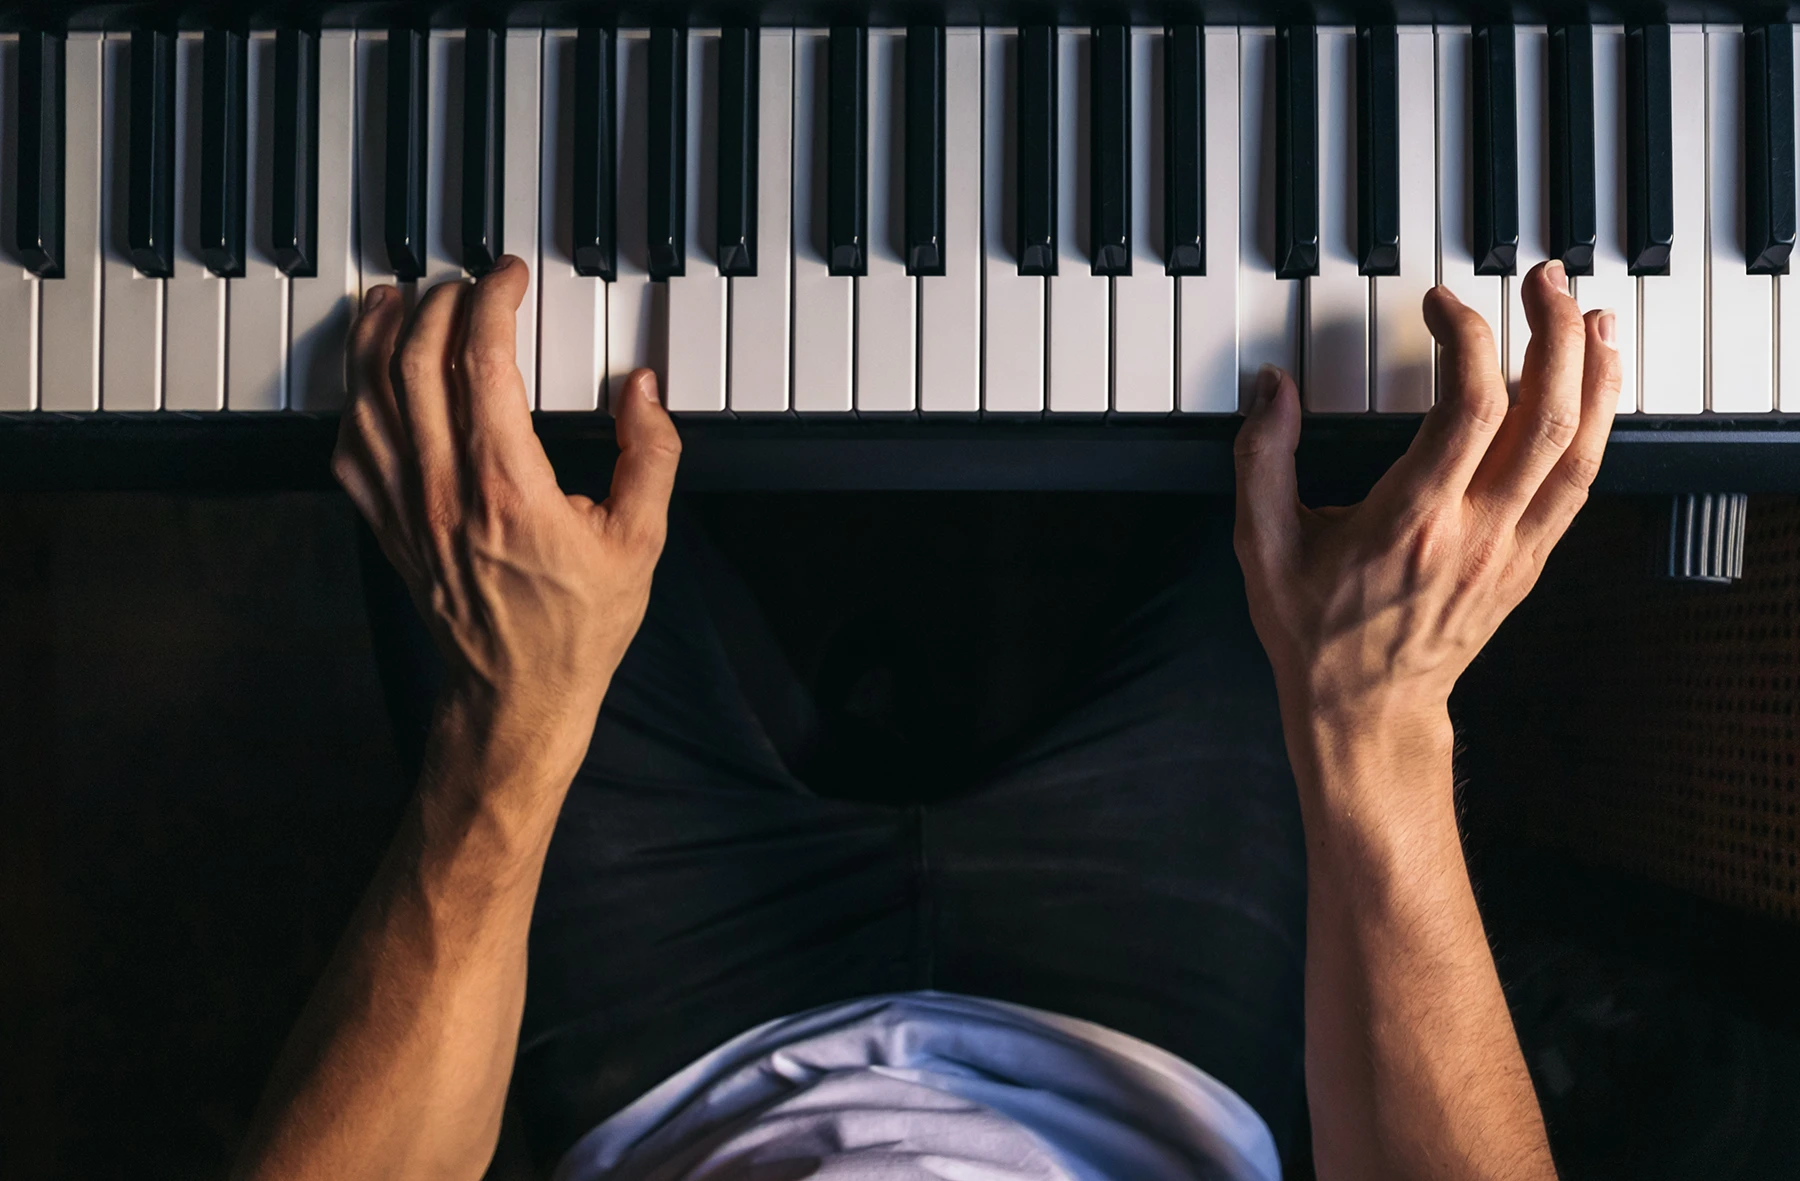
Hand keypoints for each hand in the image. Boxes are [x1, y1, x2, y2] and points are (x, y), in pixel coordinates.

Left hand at [333, 256, 679, 765]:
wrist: (518, 693)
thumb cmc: (578, 625)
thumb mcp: (641, 540)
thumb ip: (649, 456)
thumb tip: (642, 391)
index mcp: (509, 489)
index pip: (482, 363)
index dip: (491, 301)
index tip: (507, 277)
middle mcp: (446, 492)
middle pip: (415, 364)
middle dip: (438, 304)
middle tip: (466, 284)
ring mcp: (407, 510)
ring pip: (369, 397)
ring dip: (379, 336)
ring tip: (400, 299)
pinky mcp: (387, 527)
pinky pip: (349, 447)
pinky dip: (353, 397)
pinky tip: (370, 374)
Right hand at [1233, 261, 1618, 738]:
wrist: (1368, 710)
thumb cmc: (1317, 635)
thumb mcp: (1262, 546)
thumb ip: (1262, 459)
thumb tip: (1272, 388)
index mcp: (1411, 522)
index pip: (1469, 408)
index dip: (1467, 339)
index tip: (1443, 307)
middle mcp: (1475, 533)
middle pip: (1545, 416)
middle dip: (1553, 334)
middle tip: (1541, 283)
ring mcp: (1512, 550)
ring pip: (1581, 448)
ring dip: (1595, 373)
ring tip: (1589, 316)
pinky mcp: (1530, 561)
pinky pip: (1582, 482)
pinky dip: (1599, 424)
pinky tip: (1597, 386)